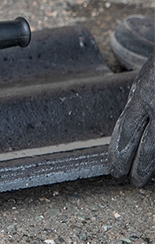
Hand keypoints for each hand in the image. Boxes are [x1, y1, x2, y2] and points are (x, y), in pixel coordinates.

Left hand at [109, 53, 154, 186]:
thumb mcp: (143, 82)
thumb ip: (137, 104)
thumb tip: (129, 130)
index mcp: (142, 97)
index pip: (126, 133)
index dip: (120, 155)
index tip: (115, 170)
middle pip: (149, 147)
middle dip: (140, 168)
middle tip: (133, 183)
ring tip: (148, 179)